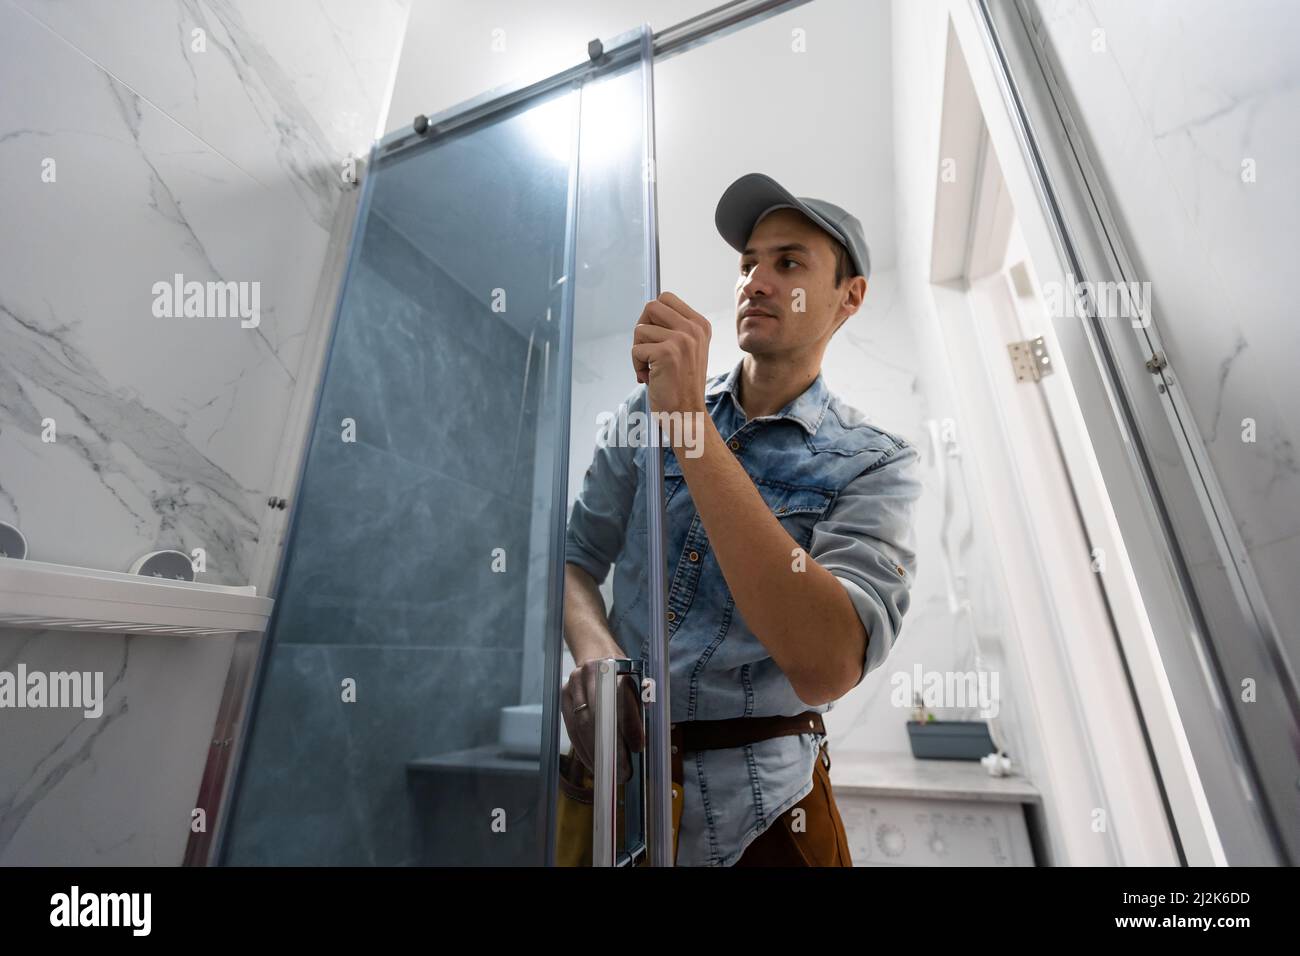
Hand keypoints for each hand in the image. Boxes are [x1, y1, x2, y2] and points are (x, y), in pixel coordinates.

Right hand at [561, 660, 645, 782]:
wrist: (597, 653)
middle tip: (622, 771)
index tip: (638, 748)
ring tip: (607, 772)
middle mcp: (593, 674)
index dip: (630, 726)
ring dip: (595, 752)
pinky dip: (582, 748)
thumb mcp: (638, 684)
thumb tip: (639, 744)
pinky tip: (592, 762)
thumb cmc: (623, 675)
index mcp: (617, 668)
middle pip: (599, 716)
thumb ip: (640, 708)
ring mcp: (575, 684)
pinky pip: (571, 727)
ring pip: (582, 724)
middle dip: (610, 748)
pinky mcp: (564, 695)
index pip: (622, 700)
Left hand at [631, 292, 710, 415]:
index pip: (666, 298)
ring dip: (639, 352)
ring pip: (640, 330)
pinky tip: (650, 378)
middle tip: (648, 350)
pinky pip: (636, 350)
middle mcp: (694, 328)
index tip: (655, 338)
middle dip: (642, 329)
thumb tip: (647, 310)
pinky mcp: (667, 353)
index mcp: (700, 324)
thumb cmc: (681, 384)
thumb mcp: (687, 349)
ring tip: (652, 369)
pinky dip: (637, 365)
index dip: (652, 317)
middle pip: (651, 306)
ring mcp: (682, 339)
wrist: (687, 413)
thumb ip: (674, 328)